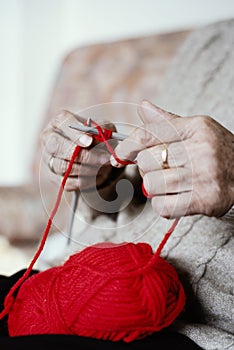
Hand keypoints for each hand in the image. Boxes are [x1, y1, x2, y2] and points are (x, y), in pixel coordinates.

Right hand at [40, 110, 115, 191]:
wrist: (100, 160)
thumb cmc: (100, 140)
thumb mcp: (106, 130)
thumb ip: (103, 130)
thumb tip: (96, 137)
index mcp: (60, 122)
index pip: (61, 120)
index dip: (74, 132)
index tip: (89, 141)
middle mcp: (50, 139)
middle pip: (57, 146)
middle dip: (83, 155)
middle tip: (104, 159)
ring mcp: (49, 159)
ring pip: (62, 166)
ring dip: (88, 170)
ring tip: (106, 169)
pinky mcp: (53, 177)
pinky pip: (66, 182)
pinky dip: (85, 181)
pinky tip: (99, 177)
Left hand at [111, 100, 233, 217]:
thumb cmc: (219, 152)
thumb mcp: (198, 129)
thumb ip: (168, 122)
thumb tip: (143, 107)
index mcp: (196, 127)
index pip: (147, 134)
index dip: (127, 146)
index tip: (122, 153)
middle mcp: (200, 150)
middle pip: (145, 161)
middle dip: (147, 168)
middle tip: (161, 169)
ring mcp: (203, 176)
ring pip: (151, 185)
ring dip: (155, 188)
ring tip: (171, 184)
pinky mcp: (204, 200)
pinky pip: (162, 207)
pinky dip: (162, 205)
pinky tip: (175, 198)